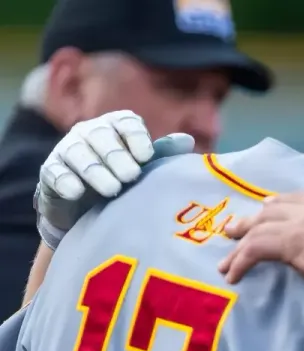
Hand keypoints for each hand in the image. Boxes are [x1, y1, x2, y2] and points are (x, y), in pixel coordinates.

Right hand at [35, 110, 194, 247]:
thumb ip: (163, 154)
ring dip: (95, 171)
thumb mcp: (145, 168)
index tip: (146, 157)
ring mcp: (68, 149)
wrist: (87, 208)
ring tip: (112, 189)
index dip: (136, 137)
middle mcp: (90, 132)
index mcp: (117, 127)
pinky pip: (55, 172)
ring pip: (78, 153)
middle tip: (131, 176)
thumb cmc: (123, 181)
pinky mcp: (50, 171)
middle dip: (116, 155)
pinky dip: (65, 181)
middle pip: (101, 135)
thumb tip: (188, 140)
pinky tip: (76, 192)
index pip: (126, 122)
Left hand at [219, 192, 303, 295]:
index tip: (266, 207)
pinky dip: (240, 261)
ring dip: (238, 246)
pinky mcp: (290, 244)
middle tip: (232, 229)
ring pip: (257, 229)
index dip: (278, 204)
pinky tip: (233, 274)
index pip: (297, 199)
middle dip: (250, 220)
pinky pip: (254, 249)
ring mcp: (299, 225)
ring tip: (225, 262)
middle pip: (271, 210)